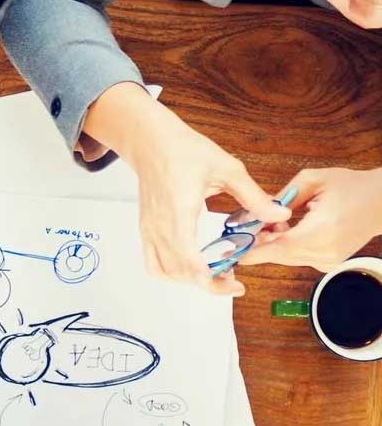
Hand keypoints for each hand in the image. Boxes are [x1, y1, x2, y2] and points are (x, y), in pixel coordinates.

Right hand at [84, 84, 285, 295]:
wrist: (152, 142)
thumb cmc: (184, 151)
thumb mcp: (228, 169)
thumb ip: (254, 196)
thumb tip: (279, 213)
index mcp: (180, 212)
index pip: (190, 261)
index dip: (211, 280)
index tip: (234, 283)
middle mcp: (160, 226)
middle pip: (180, 273)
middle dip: (208, 283)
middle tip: (233, 280)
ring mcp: (150, 230)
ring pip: (165, 272)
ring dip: (189, 280)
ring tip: (214, 273)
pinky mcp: (146, 229)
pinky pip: (153, 262)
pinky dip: (170, 273)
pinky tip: (188, 268)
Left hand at [240, 167, 381, 270]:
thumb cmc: (353, 187)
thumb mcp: (314, 181)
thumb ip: (281, 197)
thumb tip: (255, 212)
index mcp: (320, 231)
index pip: (275, 248)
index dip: (249, 249)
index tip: (229, 247)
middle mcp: (323, 252)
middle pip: (276, 255)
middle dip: (258, 242)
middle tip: (248, 226)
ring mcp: (327, 261)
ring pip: (284, 258)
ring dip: (273, 244)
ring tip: (275, 224)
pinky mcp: (327, 265)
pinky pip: (297, 258)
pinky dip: (288, 247)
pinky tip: (293, 231)